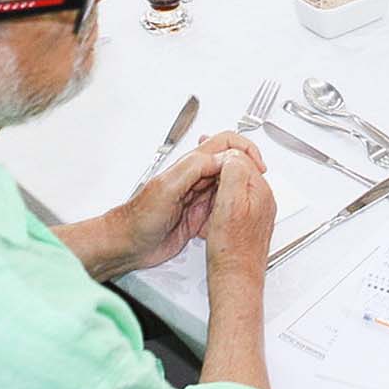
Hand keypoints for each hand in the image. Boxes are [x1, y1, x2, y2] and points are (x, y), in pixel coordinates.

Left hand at [111, 132, 268, 273]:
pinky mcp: (198, 217)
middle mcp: (196, 179)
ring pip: (228, 186)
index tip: (257, 165)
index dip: (244, 150)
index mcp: (190, 166)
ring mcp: (197, 198)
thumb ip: (193, 169)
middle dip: (247, 172)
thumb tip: (221, 158)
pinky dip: (230, 212)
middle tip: (259, 186)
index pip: (224, 144)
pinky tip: (231, 219)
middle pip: (230, 164)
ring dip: (240, 192)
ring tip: (250, 203)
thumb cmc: (139, 217)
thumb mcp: (166, 188)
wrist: (128, 244)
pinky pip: (221, 208)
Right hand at [202, 145, 278, 285]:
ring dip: (220, 183)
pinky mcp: (247, 225)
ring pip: (237, 187)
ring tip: (205, 182)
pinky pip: (234, 203)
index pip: (243, 158)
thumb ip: (233, 173)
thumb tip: (233, 154)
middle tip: (205, 162)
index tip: (207, 155)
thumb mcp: (229, 203)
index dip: (222, 154)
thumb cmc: (231, 249)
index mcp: (260, 191)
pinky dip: (220, 200)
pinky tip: (210, 207)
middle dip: (222, 166)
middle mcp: (262, 201)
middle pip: (242, 170)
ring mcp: (256, 213)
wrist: (235, 279)